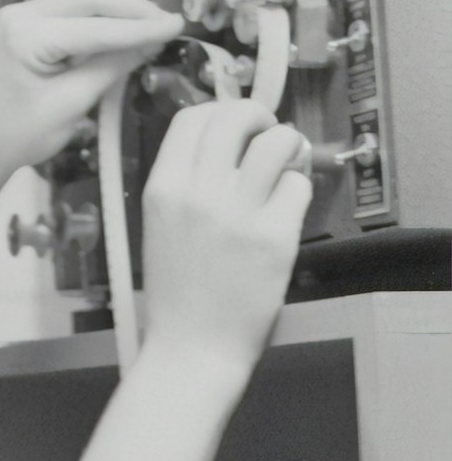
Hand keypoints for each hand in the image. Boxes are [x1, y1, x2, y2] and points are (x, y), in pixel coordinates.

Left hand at [0, 0, 183, 215]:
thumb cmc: (20, 136)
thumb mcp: (70, 105)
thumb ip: (109, 69)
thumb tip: (150, 42)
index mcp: (26, 34)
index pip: (95, 26)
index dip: (140, 26)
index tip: (178, 24)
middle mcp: (20, 13)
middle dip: (131, 8)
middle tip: (169, 21)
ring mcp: (19, 15)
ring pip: (79, 2)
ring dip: (117, 11)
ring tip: (154, 23)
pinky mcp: (23, 24)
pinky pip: (68, 13)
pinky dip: (98, 19)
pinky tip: (124, 29)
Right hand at [141, 101, 311, 379]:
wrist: (192, 351)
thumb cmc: (176, 292)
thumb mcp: (161, 224)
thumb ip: (186, 182)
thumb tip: (226, 143)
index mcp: (162, 188)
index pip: (191, 117)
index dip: (219, 110)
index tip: (237, 124)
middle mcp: (197, 192)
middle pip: (234, 117)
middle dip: (258, 115)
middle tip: (268, 133)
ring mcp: (238, 214)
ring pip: (275, 143)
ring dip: (288, 143)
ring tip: (289, 162)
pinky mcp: (275, 238)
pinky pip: (297, 186)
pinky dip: (299, 188)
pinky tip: (290, 204)